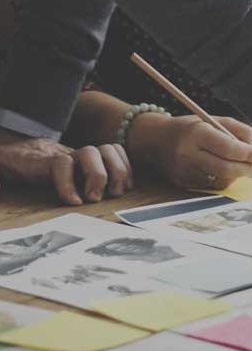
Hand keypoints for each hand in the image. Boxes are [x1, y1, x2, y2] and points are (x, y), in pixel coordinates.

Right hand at [0, 129, 133, 204]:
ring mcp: (67, 156)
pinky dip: (69, 186)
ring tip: (93, 197)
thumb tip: (121, 197)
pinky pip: (62, 166)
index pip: (117, 150)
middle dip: (117, 172)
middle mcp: (84, 154)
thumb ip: (102, 185)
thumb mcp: (85, 182)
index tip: (127, 188)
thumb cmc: (60, 177)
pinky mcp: (49, 162)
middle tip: (113, 194)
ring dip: (97, 176)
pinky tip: (73, 201)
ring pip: (89, 152)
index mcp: (95, 158)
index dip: (126, 167)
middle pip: (108, 149)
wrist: (24, 163)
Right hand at [128, 114, 251, 189]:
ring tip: (235, 162)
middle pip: (226, 169)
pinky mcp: (183, 183)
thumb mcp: (216, 120)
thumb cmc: (192, 128)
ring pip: (222, 181)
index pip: (229, 148)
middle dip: (246, 167)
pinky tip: (220, 168)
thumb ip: (242, 132)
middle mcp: (188, 154)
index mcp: (196, 133)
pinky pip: (213, 186)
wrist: (156, 140)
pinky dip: (223, 178)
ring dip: (236, 174)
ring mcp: (184, 171)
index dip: (250, 154)